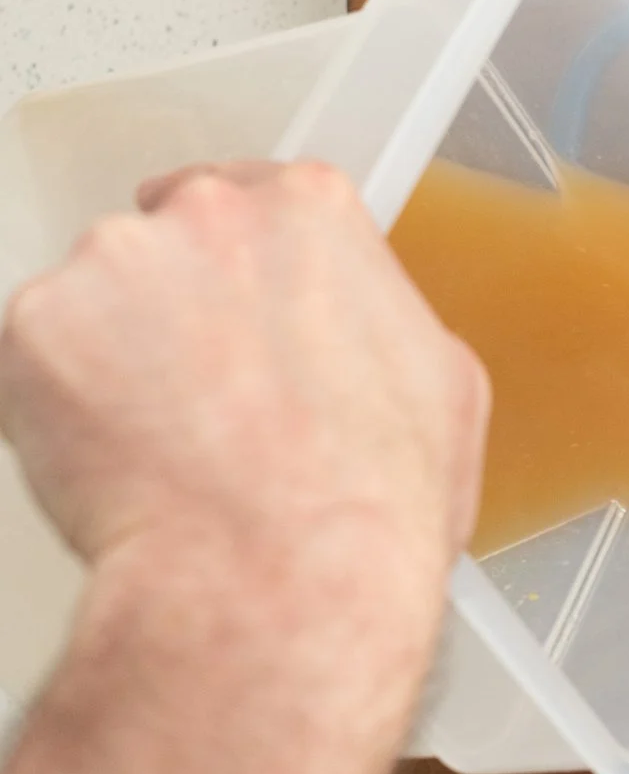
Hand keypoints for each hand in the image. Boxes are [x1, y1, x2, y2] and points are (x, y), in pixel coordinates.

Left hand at [0, 159, 486, 631]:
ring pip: (97, 301)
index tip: (246, 315)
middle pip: (171, 242)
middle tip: (211, 397)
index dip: (250, 270)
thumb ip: (385, 325)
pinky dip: (57, 406)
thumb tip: (362, 346)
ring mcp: (114, 264)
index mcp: (313, 212)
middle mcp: (210, 215)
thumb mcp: (443, 388)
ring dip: (116, 357)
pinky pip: (34, 357)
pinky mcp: (34, 326)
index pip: (259, 198)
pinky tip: (119, 459)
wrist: (277, 575)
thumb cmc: (365, 500)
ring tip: (168, 442)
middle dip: (180, 309)